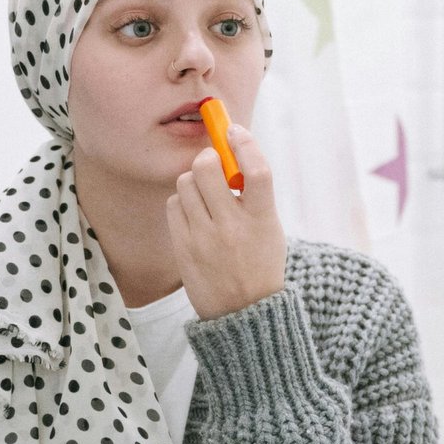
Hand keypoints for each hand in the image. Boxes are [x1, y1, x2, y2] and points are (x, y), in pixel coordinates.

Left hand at [167, 123, 286, 320]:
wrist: (244, 313)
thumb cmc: (260, 263)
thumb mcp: (270, 229)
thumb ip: (254, 195)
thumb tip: (230, 152)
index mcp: (263, 220)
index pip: (257, 171)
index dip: (244, 143)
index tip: (234, 130)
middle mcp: (233, 227)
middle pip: (208, 168)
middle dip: (208, 158)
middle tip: (214, 164)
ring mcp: (204, 238)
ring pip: (186, 182)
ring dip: (194, 180)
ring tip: (205, 196)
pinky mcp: (183, 246)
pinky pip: (173, 204)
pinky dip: (182, 202)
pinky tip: (194, 215)